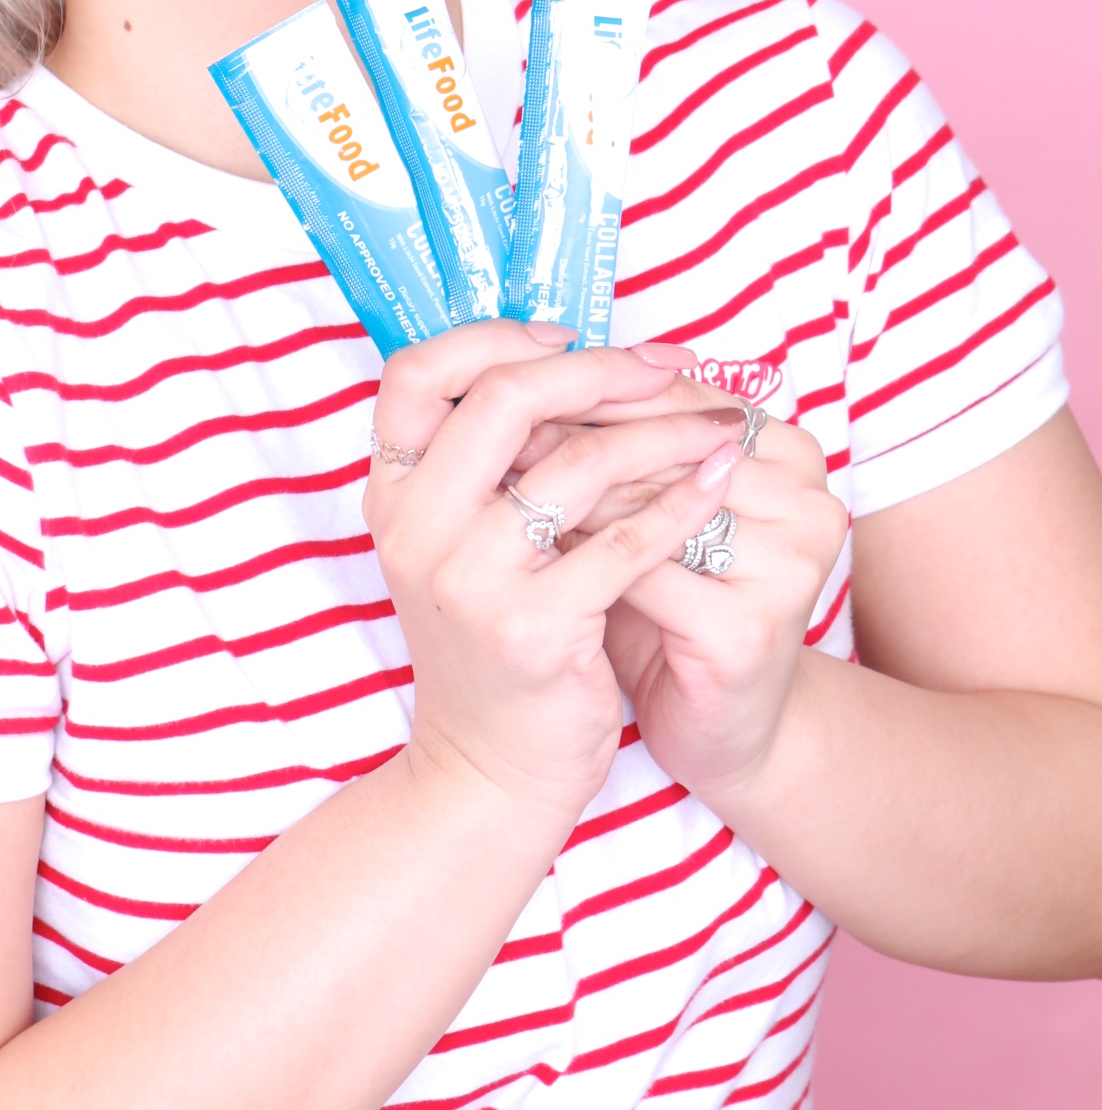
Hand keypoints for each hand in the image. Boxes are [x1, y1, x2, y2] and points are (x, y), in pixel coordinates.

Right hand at [365, 328, 748, 831]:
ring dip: (662, 433)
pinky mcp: (535, 632)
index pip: (416, 374)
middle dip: (597, 370)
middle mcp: (416, 532)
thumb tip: (565, 358)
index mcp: (392, 497)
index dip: (492, 338)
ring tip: (717, 423)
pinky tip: (717, 483)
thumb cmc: (493, 639)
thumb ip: (484, 462)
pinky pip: (623, 544)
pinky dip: (681, 506)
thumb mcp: (456, 544)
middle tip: (664, 365)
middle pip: (501, 400)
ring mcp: (471, 583)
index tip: (568, 337)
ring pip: (576, 465)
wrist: (489, 772)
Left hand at [510, 374, 848, 810]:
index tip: (513, 378)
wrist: (721, 730)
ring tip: (496, 477)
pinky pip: (643, 573)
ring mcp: (789, 564)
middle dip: (573, 432)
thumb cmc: (672, 606)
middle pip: (665, 440)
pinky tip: (524, 548)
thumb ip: (621, 444)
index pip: (675, 393)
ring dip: (566, 489)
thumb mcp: (652, 512)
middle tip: (494, 427)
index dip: (591, 386)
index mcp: (793, 451)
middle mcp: (808, 499)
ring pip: (650, 502)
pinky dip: (579, 557)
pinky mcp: (752, 629)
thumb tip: (519, 379)